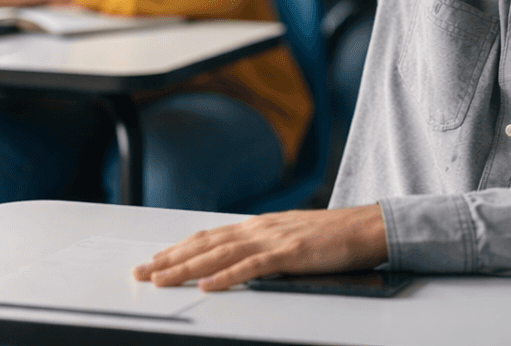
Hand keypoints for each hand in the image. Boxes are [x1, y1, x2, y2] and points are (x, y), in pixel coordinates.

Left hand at [134, 205, 388, 291]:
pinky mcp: (290, 253)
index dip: (179, 248)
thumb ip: (266, 248)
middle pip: (206, 243)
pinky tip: (207, 285)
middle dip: (170, 258)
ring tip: (161, 280)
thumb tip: (240, 261)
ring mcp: (274, 238)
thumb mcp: (292, 238)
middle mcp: (261, 227)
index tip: (154, 260)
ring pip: (220, 254)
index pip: (210, 236)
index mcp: (260, 225)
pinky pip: (252, 266)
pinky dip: (226, 276)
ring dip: (187, 268)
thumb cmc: (335, 237)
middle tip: (141, 272)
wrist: (369, 227)